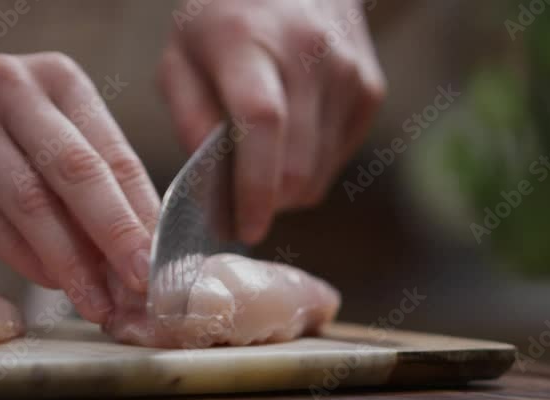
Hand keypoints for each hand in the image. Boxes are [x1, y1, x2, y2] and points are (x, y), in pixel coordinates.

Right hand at [0, 53, 160, 323]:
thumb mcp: (32, 134)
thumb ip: (78, 183)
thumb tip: (131, 255)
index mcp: (59, 80)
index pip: (115, 155)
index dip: (143, 217)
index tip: (164, 268)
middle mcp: (16, 87)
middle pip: (79, 171)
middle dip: (116, 236)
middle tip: (141, 287)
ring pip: (31, 198)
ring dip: (68, 260)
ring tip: (95, 303)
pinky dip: (20, 255)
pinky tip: (46, 283)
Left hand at [160, 0, 385, 242]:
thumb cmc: (222, 20)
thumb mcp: (180, 58)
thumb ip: (188, 119)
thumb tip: (211, 186)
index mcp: (250, 42)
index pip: (262, 125)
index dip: (254, 187)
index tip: (242, 229)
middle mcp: (309, 54)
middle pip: (296, 163)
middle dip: (266, 202)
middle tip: (238, 205)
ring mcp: (348, 71)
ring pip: (319, 172)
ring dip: (285, 189)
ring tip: (258, 164)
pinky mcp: (369, 88)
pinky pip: (337, 158)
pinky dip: (309, 167)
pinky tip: (288, 139)